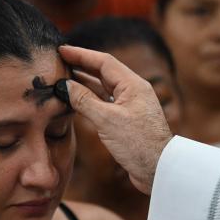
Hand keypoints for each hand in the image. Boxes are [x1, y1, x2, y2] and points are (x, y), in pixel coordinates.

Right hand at [58, 45, 172, 194]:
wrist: (159, 170)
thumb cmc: (138, 144)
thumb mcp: (107, 120)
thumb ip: (84, 100)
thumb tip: (64, 86)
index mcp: (133, 85)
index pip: (103, 62)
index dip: (81, 54)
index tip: (62, 50)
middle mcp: (133, 91)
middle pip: (103, 72)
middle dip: (81, 66)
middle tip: (59, 61)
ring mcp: (130, 106)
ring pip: (103, 88)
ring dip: (83, 83)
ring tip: (63, 78)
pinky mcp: (126, 120)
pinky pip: (104, 102)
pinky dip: (89, 99)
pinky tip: (76, 100)